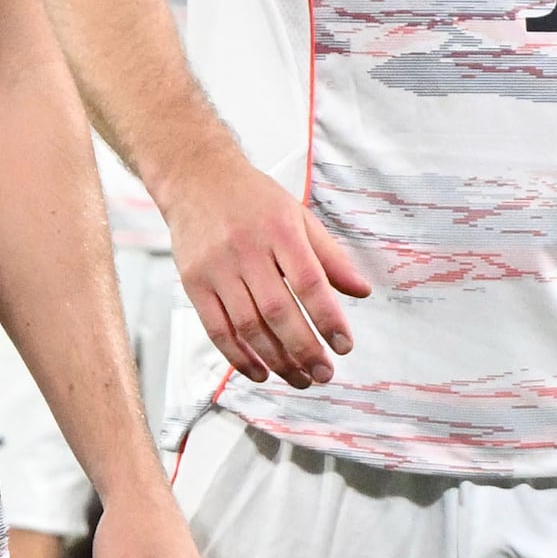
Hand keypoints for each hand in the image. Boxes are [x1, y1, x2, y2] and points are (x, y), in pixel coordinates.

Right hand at [168, 164, 371, 390]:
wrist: (196, 178)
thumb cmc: (253, 200)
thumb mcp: (299, 216)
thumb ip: (330, 256)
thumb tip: (362, 291)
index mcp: (280, 230)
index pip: (309, 282)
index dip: (328, 318)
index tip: (345, 346)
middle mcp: (247, 249)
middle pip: (277, 311)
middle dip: (304, 349)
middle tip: (324, 374)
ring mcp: (217, 268)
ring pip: (247, 325)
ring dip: (276, 360)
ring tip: (299, 378)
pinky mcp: (193, 283)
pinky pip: (217, 329)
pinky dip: (238, 357)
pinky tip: (260, 372)